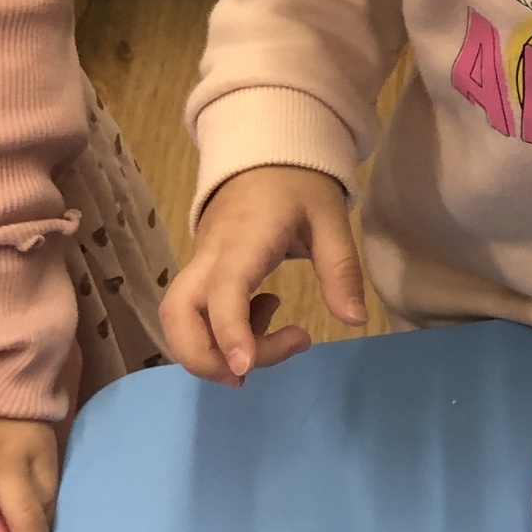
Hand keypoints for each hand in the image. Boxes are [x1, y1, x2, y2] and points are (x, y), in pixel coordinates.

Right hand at [161, 166, 365, 385]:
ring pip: (178, 319)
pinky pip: (194, 313)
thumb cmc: (298, 185)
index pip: (223, 291)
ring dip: (210, 350)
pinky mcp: (202, 273)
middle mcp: (210, 256)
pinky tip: (265, 317)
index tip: (244, 368)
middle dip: (201, 357)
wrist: (262, 156)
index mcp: (244, 241)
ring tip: (270, 346)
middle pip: (177, 314)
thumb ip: (341, 269)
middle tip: (246, 375)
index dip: (229, 332)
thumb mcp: (331, 219)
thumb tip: (354, 320)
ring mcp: (200, 265)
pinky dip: (221, 333)